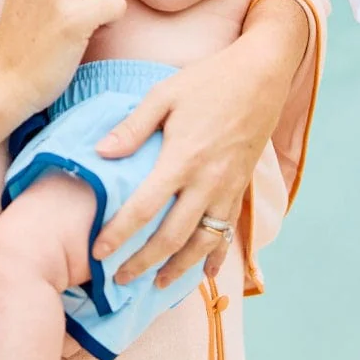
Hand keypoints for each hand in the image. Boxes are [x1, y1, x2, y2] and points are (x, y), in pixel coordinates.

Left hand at [89, 0, 309, 287]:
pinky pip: (228, 232)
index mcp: (182, 159)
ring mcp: (228, 188)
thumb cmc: (209, 80)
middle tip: (119, 280)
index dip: (119, 233)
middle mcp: (207, 182)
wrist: (261, 75)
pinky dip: (216, 255)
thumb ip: (133, 127)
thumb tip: (100, 153)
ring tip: (157, 284)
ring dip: (179, 268)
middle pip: (171, 236)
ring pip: (202, 243)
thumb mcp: (164, 94)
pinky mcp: (241, 187)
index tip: (98, 252)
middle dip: (143, 262)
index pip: (143, 208)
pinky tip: (206, 273)